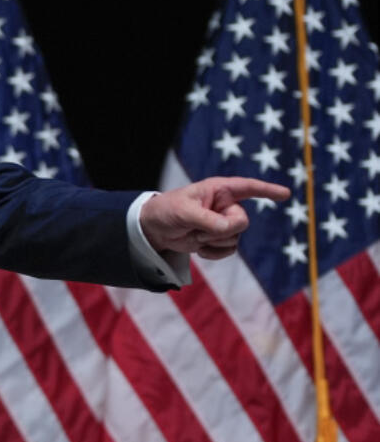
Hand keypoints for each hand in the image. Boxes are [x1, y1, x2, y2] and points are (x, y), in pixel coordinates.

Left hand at [140, 176, 289, 259]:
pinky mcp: (220, 238)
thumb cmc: (167, 211)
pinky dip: (213, 253)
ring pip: (235, 238)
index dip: (267, 190)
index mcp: (218, 190)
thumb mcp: (183, 212)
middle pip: (242, 222)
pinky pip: (229, 250)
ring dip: (213, 242)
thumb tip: (231, 228)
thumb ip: (208, 219)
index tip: (286, 194)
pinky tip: (198, 248)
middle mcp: (225, 205)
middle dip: (221, 230)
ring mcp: (224, 222)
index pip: (247, 187)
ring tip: (194, 234)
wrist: (156, 229)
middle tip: (197, 228)